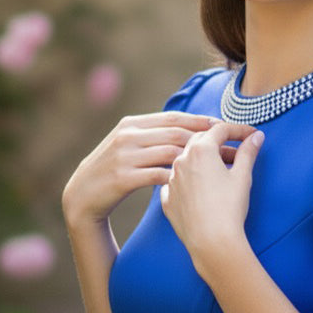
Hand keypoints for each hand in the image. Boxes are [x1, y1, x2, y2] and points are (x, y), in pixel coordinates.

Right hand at [62, 112, 221, 229]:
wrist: (81, 195)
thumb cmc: (113, 169)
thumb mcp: (128, 144)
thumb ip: (152, 134)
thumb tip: (187, 128)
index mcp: (132, 124)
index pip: (174, 118)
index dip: (202, 121)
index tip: (226, 126)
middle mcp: (128, 136)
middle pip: (177, 133)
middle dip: (208, 139)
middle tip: (232, 147)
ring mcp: (124, 156)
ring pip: (171, 153)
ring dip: (200, 160)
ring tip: (222, 167)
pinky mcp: (123, 178)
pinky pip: (159, 175)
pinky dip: (179, 177)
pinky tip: (197, 183)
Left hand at [160, 122, 263, 277]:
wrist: (212, 242)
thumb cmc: (229, 208)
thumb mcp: (243, 176)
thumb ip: (248, 152)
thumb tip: (256, 137)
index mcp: (200, 150)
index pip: (220, 129)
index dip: (239, 130)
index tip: (251, 135)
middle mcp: (181, 161)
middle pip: (201, 140)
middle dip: (220, 141)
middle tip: (238, 151)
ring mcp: (171, 180)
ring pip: (187, 160)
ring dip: (203, 160)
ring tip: (221, 170)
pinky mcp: (167, 199)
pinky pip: (177, 181)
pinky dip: (190, 179)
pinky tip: (202, 187)